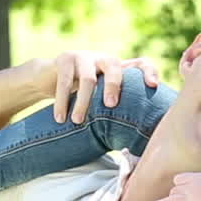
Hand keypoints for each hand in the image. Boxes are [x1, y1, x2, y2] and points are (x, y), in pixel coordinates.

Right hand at [29, 52, 160, 123]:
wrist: (47, 78)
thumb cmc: (81, 95)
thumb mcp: (100, 99)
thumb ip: (117, 111)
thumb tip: (136, 143)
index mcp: (119, 68)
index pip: (140, 63)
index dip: (149, 71)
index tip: (154, 86)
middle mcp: (104, 59)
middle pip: (114, 66)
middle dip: (114, 85)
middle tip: (111, 105)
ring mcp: (84, 56)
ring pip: (88, 78)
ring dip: (83, 102)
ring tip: (77, 121)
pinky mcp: (65, 59)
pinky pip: (64, 81)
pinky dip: (62, 101)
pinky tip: (60, 118)